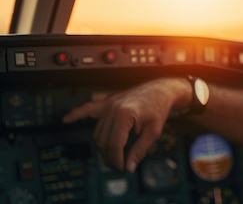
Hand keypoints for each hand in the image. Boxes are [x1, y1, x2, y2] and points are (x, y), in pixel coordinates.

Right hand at [62, 77, 188, 172]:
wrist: (160, 91)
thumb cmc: (158, 108)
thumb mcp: (153, 132)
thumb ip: (139, 150)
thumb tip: (128, 167)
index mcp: (125, 114)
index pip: (114, 144)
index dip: (117, 160)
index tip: (123, 169)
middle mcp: (113, 108)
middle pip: (103, 141)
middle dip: (110, 157)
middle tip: (121, 166)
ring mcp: (108, 104)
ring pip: (97, 133)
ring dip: (103, 147)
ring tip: (114, 157)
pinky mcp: (107, 102)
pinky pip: (88, 109)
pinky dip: (77, 114)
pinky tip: (66, 119)